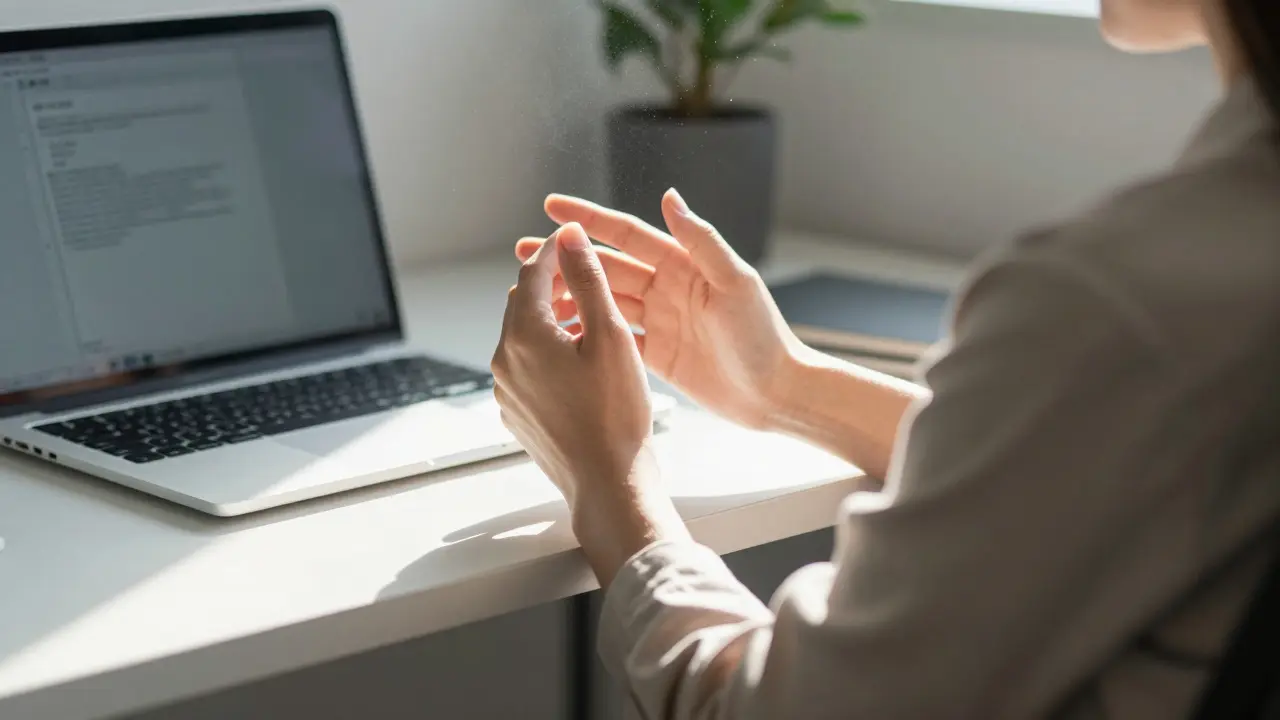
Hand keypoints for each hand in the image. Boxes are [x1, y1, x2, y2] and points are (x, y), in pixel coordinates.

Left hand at [493, 223, 688, 583]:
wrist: (607, 482)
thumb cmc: (614, 413)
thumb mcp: (609, 334)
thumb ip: (587, 278)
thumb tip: (569, 236)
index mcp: (523, 334)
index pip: (531, 271)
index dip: (556, 250)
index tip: (576, 241)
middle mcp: (505, 359)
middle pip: (523, 302)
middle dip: (553, 284)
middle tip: (588, 279)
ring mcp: (507, 390)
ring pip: (525, 336)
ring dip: (553, 320)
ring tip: (592, 322)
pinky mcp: (517, 413)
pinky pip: (528, 368)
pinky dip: (550, 353)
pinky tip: (583, 364)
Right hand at [517, 189, 803, 430]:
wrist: (777, 393)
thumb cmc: (765, 336)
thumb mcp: (735, 283)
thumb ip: (701, 241)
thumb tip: (669, 197)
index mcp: (682, 264)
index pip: (626, 234)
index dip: (588, 219)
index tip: (552, 206)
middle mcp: (667, 288)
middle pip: (605, 267)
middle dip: (564, 259)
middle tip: (523, 252)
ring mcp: (659, 321)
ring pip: (603, 302)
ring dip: (568, 296)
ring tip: (531, 296)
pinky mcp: (657, 356)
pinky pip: (612, 339)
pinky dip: (586, 335)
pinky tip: (558, 334)